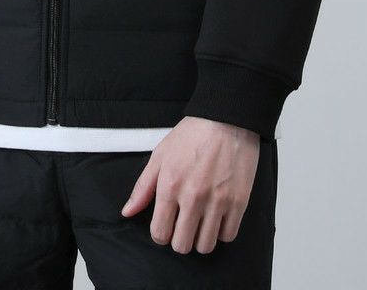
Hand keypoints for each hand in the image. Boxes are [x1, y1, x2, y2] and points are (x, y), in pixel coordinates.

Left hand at [120, 117, 260, 253]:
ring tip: (200, 222)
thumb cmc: (193, 134)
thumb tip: (128, 211)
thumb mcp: (160, 155)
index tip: (166, 226)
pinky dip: (222, 231)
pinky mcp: (238, 202)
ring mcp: (217, 201)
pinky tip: (217, 217)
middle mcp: (193, 197)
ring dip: (201, 238)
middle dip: (179, 239)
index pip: (160, 233)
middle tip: (183, 225)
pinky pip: (228, 236)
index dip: (160, 234)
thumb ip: (143, 187)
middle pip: (182, 245)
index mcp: (170, 186)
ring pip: (206, 246)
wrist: (227, 119)